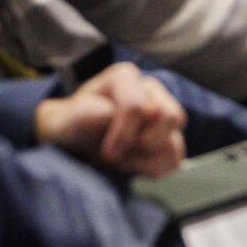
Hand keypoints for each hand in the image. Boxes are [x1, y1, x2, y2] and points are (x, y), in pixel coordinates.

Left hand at [34, 62, 186, 177]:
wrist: (78, 141)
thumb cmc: (75, 124)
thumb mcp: (71, 118)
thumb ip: (89, 114)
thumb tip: (111, 114)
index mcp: (124, 78)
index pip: (139, 106)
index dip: (125, 134)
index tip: (108, 154)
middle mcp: (150, 89)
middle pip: (169, 117)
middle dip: (142, 144)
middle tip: (116, 157)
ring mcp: (164, 112)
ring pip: (175, 140)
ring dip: (146, 160)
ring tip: (122, 161)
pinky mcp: (171, 136)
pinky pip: (176, 158)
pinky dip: (155, 169)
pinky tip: (133, 166)